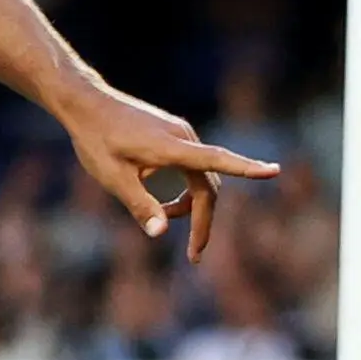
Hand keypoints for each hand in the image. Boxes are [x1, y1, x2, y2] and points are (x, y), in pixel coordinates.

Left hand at [56, 83, 277, 259]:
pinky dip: (184, 191)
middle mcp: (183, 138)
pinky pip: (192, 168)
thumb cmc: (96, 140)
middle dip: (203, 220)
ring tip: (164, 221)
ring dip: (190, 206)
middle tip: (194, 256)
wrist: (86, 104)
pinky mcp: (174, 136)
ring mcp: (180, 135)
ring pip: (201, 178)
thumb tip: (159, 233)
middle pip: (208, 185)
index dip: (246, 168)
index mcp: (171, 148)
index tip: (273, 171)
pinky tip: (163, 205)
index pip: (217, 160)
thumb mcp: (112, 178)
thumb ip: (139, 204)